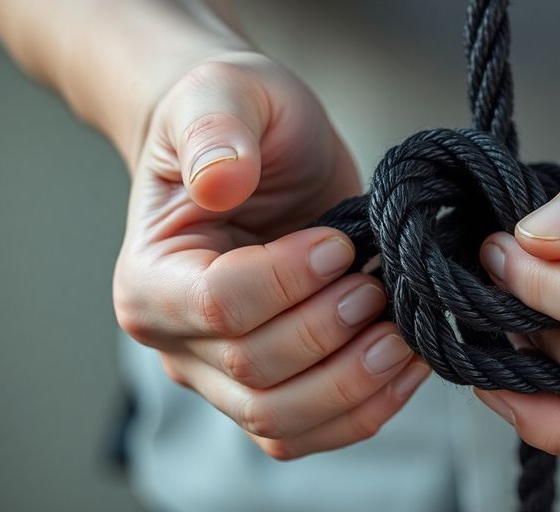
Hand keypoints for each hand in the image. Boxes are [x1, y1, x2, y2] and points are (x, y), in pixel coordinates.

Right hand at [113, 52, 429, 459]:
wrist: (260, 151)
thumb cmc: (239, 122)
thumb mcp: (225, 93)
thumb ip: (217, 130)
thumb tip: (221, 182)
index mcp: (152, 276)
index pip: (218, 305)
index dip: (289, 281)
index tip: (340, 243)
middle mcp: (177, 339)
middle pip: (255, 373)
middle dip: (331, 334)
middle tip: (376, 286)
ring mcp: (223, 374)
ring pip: (283, 420)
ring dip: (355, 386)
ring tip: (403, 336)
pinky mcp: (275, 385)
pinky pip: (312, 428)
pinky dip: (366, 409)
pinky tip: (407, 364)